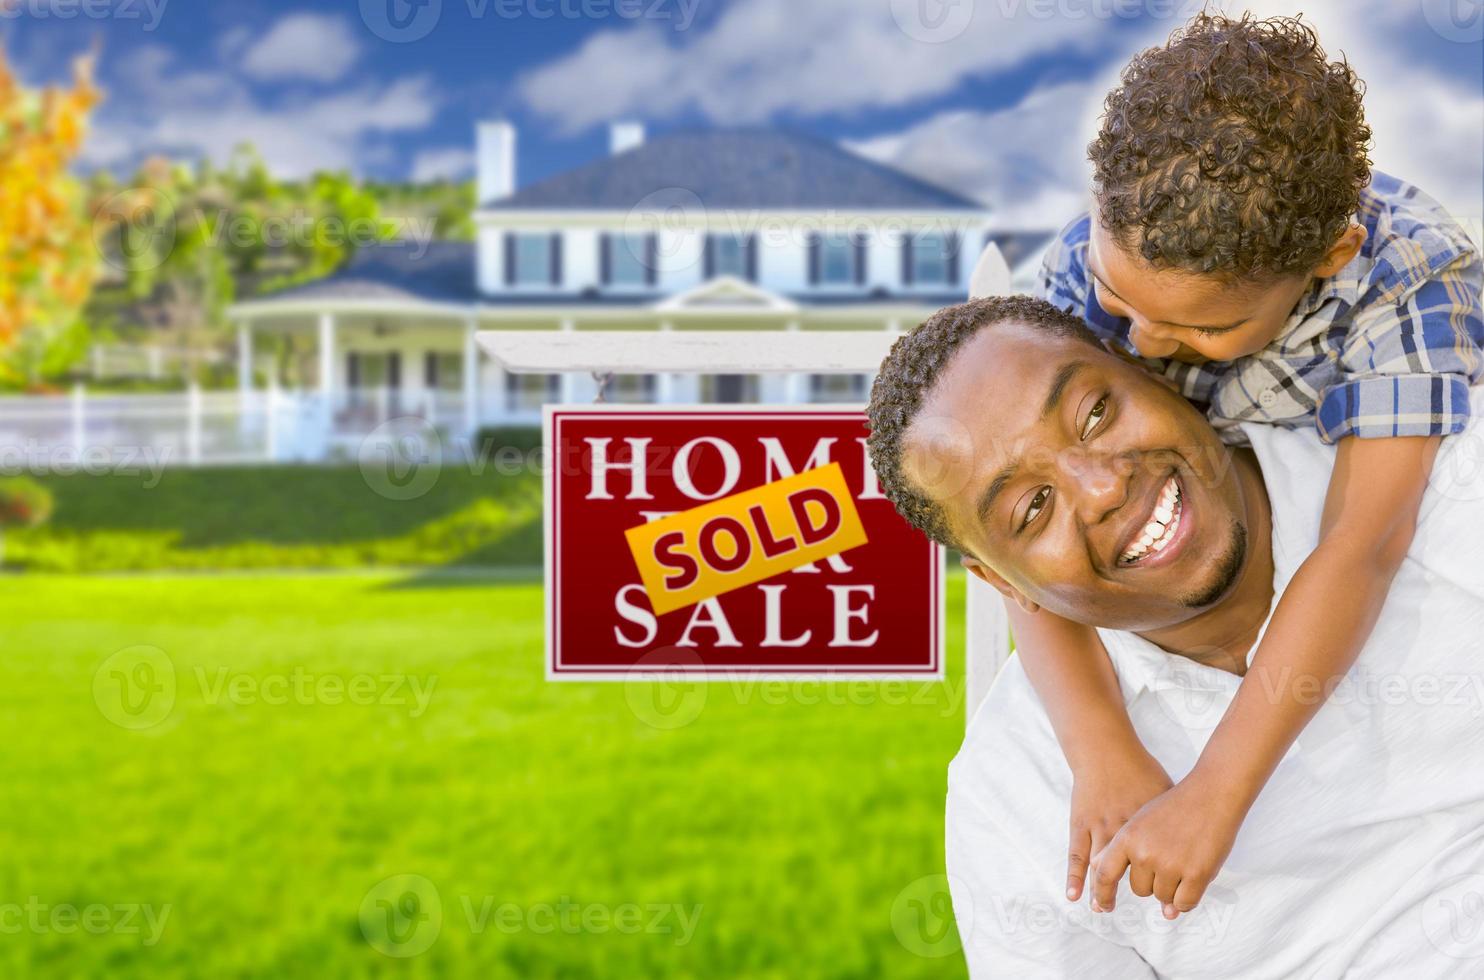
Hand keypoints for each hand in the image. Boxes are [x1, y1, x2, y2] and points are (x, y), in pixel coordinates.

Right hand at [1065, 746, 1171, 902]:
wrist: (1108, 751)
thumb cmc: (1141, 770)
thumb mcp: (1166, 793)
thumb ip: (1176, 818)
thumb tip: (1193, 836)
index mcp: (1149, 827)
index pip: (1163, 867)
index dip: (1169, 890)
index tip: (1173, 905)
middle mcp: (1125, 832)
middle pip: (1135, 874)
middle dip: (1143, 894)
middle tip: (1147, 909)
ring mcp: (1100, 828)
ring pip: (1103, 870)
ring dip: (1103, 893)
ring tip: (1105, 908)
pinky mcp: (1081, 824)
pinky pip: (1077, 856)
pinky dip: (1075, 877)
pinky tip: (1074, 895)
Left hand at [1088, 776, 1245, 918]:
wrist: (1211, 793)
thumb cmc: (1176, 807)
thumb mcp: (1141, 822)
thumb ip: (1129, 854)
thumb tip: (1127, 886)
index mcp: (1127, 837)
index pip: (1105, 873)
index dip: (1102, 894)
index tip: (1103, 907)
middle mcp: (1144, 853)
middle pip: (1139, 890)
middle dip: (1152, 882)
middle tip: (1169, 859)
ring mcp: (1170, 864)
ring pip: (1163, 897)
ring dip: (1173, 888)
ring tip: (1184, 859)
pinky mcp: (1196, 874)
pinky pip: (1184, 903)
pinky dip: (1187, 898)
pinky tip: (1194, 879)